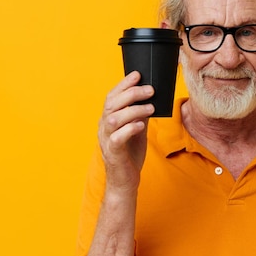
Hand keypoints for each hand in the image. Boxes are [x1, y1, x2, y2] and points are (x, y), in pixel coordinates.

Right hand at [98, 71, 154, 192]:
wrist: (125, 181)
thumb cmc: (130, 154)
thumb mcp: (137, 129)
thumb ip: (140, 114)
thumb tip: (151, 97)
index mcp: (108, 119)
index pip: (112, 96)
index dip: (123, 84)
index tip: (138, 74)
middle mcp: (104, 127)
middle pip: (112, 104)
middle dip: (132, 94)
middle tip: (150, 90)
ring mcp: (106, 140)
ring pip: (113, 119)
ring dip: (133, 110)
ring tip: (150, 108)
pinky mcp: (112, 153)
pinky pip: (116, 138)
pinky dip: (129, 129)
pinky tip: (140, 125)